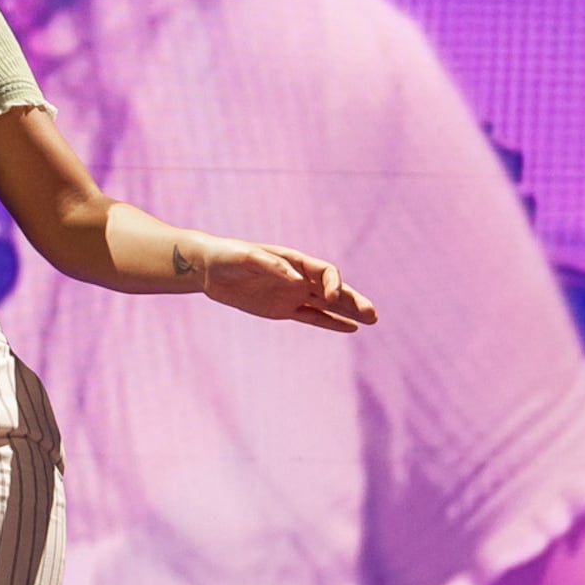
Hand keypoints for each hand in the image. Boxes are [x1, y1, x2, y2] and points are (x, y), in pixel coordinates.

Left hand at [195, 239, 376, 331]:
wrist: (210, 268)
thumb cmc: (228, 256)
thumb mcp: (246, 257)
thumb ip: (271, 266)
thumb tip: (296, 279)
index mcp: (295, 261)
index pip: (325, 272)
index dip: (334, 283)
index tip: (333, 298)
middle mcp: (299, 277)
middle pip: (334, 289)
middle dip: (353, 301)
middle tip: (373, 314)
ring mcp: (293, 294)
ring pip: (328, 305)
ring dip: (349, 312)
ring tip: (372, 320)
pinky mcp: (283, 309)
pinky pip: (312, 318)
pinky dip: (331, 323)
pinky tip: (351, 328)